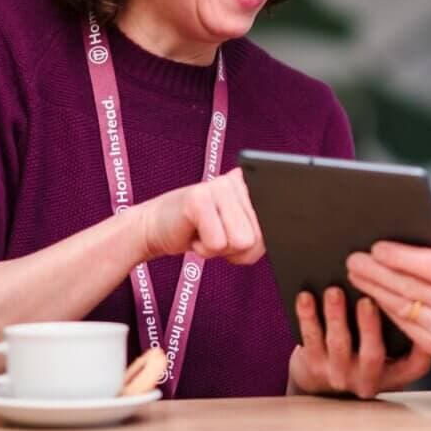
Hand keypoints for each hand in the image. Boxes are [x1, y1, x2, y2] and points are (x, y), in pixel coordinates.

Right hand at [135, 167, 264, 265]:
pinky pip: (217, 244)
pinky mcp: (198, 198)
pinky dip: (203, 249)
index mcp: (251, 187)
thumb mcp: (235, 233)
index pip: (275, 226)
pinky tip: (193, 232)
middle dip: (235, 250)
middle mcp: (237, 181)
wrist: (155, 227)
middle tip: (214, 235)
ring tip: (205, 232)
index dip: (254, 244)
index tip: (233, 237)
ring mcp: (217, 186)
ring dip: (219, 249)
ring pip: (241, 241)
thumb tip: (267, 239)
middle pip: (257, 238)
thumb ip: (257, 235)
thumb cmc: (198, 231)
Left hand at [288, 286, 430, 398]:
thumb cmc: (364, 354)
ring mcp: (339, 374)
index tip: (419, 317)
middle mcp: (368, 378)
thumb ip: (401, 329)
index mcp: (394, 374)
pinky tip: (306, 298)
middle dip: (370, 326)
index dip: (422, 346)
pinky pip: (310, 339)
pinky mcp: (313, 367)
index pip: (416, 365)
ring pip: (338, 344)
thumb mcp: (391, 352)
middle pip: (373, 354)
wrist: (321, 385)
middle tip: (367, 300)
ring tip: (334, 292)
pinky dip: (308, 316)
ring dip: (336, 316)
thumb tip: (408, 286)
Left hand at [346, 219, 430, 372]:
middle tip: (353, 260)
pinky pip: (408, 328)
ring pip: (403, 309)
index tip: (376, 247)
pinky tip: (374, 298)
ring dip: (375, 292)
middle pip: (409, 287)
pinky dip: (388, 312)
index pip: (429, 265)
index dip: (399, 257)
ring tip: (356, 276)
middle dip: (376, 273)